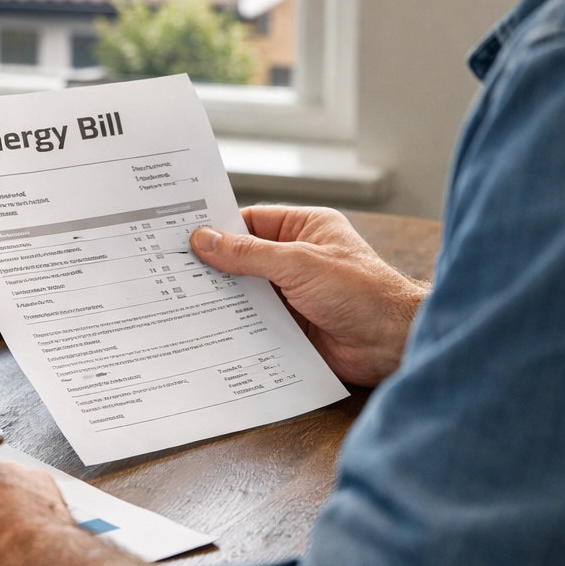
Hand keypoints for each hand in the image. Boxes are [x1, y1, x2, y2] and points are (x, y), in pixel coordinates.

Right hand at [190, 206, 428, 385]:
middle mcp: (297, 259)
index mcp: (305, 229)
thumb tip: (204, 240)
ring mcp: (294, 294)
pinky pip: (255, 322)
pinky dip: (234, 326)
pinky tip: (206, 329)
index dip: (217, 228)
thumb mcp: (299, 263)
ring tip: (178, 300)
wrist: (393, 343)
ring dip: (222, 299)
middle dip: (213, 266)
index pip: (250, 222)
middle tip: (171, 270)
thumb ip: (248, 254)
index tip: (181, 234)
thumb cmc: (362, 291)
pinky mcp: (292, 327)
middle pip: (243, 259)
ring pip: (246, 293)